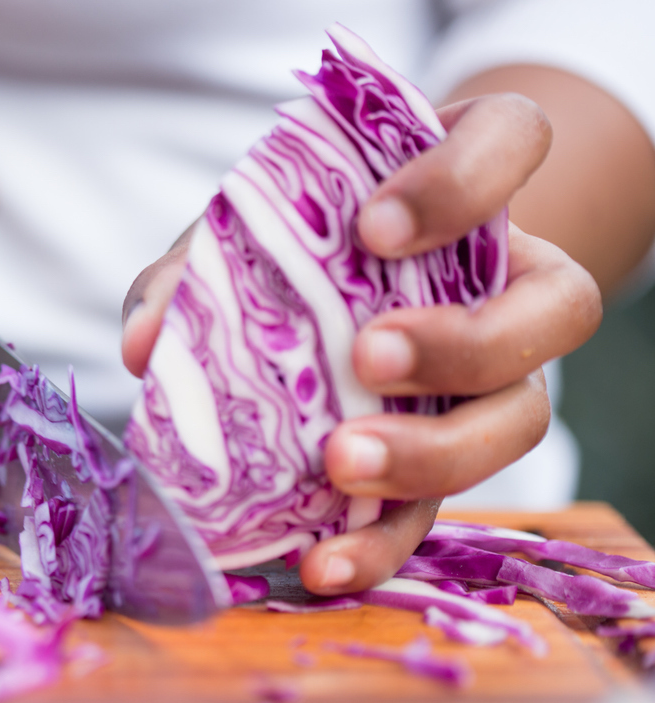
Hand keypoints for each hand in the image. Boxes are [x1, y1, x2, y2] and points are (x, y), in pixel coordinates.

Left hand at [122, 92, 601, 593]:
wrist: (315, 303)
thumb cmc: (290, 242)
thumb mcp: (239, 236)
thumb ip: (194, 270)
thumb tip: (143, 344)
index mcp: (464, 186)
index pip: (511, 139)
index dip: (466, 180)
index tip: (373, 228)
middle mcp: (506, 278)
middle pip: (558, 306)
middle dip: (469, 341)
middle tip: (369, 357)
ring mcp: (491, 374)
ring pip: (518, 418)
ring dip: (436, 452)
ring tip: (340, 464)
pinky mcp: (443, 457)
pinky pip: (443, 507)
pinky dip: (382, 543)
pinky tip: (321, 563)